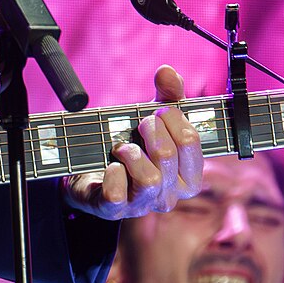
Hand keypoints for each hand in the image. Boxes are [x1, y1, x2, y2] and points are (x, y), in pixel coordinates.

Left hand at [62, 64, 202, 217]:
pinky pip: (117, 194)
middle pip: (169, 156)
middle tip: (140, 123)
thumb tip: (167, 72)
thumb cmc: (132, 145)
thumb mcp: (152, 118)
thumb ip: (166, 95)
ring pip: (150, 179)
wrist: (91, 170)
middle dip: (152, 130)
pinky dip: (112, 174)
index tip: (161, 111)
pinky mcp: (113, 210)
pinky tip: (110, 166)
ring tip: (122, 146)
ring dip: (132, 153)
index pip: (192, 142)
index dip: (175, 119)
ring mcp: (142, 205)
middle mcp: (170, 195)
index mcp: (187, 175)